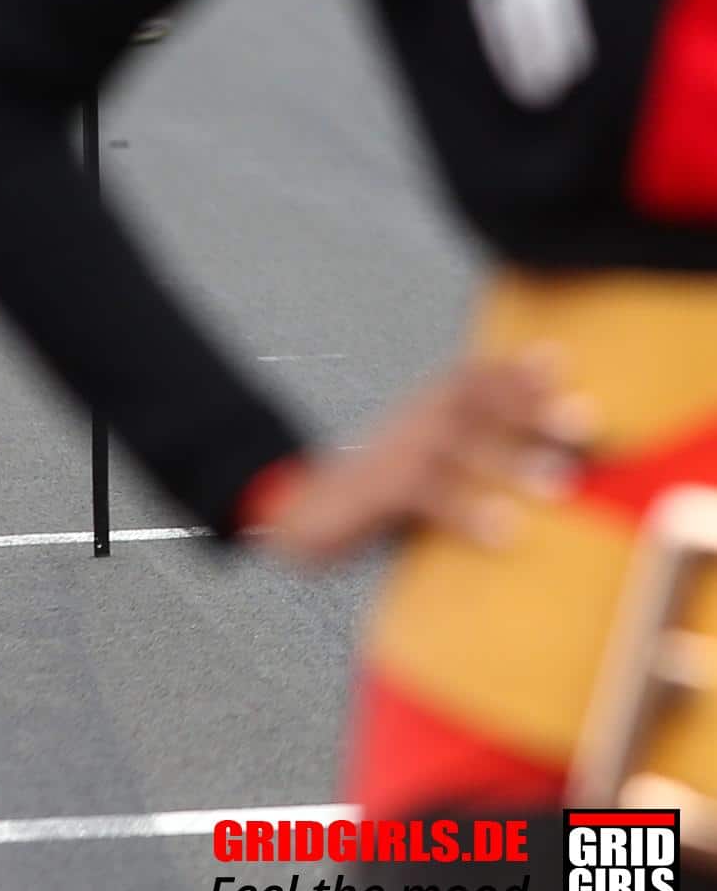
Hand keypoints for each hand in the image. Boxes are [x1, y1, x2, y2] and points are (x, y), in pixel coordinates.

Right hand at [250, 351, 592, 567]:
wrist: (307, 512)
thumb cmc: (387, 492)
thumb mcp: (432, 461)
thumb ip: (478, 454)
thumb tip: (562, 467)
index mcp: (430, 408)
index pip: (475, 377)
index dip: (515, 368)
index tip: (561, 360)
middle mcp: (416, 420)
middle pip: (474, 400)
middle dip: (528, 405)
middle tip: (583, 419)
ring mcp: (397, 453)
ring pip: (456, 444)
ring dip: (510, 457)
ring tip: (559, 479)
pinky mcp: (379, 493)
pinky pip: (427, 496)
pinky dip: (468, 511)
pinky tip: (504, 530)